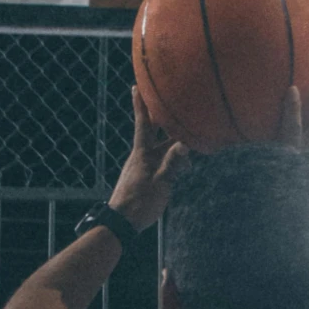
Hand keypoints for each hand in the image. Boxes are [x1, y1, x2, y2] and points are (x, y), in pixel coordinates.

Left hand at [108, 91, 188, 229]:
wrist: (122, 223)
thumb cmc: (140, 203)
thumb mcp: (160, 183)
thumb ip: (173, 163)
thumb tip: (186, 144)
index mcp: (142, 153)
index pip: (143, 123)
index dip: (141, 104)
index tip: (137, 85)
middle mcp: (142, 155)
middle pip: (154, 130)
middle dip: (160, 115)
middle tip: (165, 98)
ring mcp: (143, 166)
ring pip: (161, 147)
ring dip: (172, 139)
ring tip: (186, 131)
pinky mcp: (146, 177)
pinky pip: (162, 161)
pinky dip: (172, 157)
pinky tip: (184, 162)